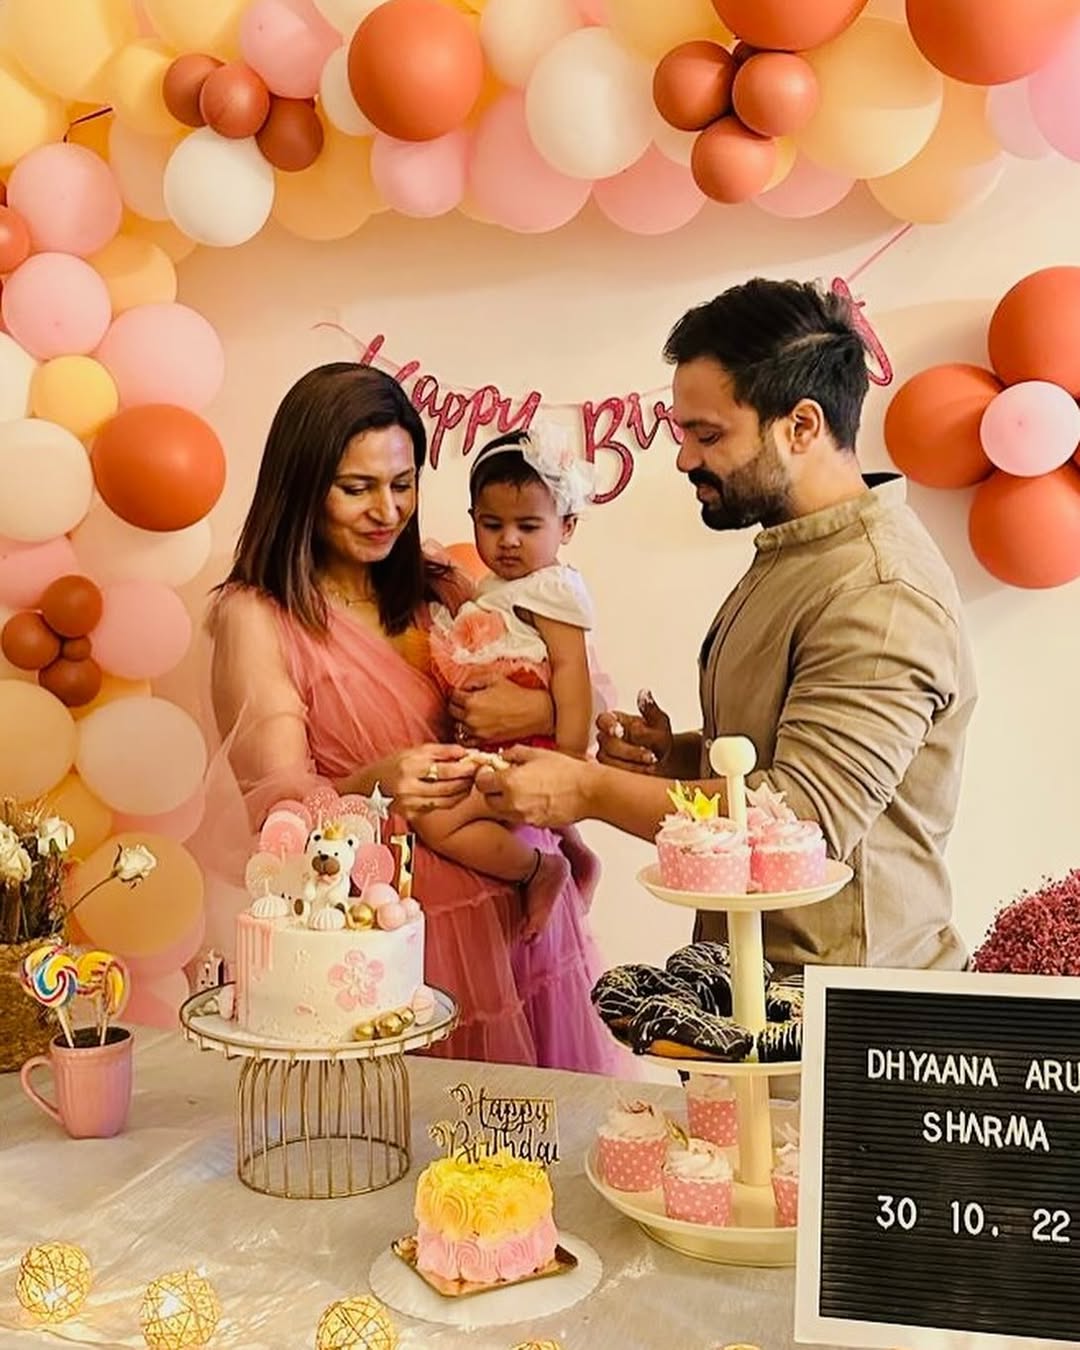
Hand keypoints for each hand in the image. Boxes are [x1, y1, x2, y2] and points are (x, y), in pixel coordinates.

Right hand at [384, 743, 475, 819]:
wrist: (369, 785)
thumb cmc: (393, 764)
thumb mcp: (415, 751)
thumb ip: (442, 751)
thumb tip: (467, 752)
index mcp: (409, 768)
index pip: (445, 770)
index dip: (465, 768)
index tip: (477, 763)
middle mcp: (408, 788)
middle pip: (448, 787)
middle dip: (468, 780)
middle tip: (479, 773)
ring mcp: (410, 804)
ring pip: (447, 801)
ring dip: (464, 791)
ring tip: (471, 781)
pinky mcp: (412, 815)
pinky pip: (440, 807)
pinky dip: (453, 799)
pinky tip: (458, 791)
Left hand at [448, 679, 553, 746]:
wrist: (534, 713)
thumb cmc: (516, 694)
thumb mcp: (495, 678)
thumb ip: (474, 680)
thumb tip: (463, 685)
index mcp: (471, 701)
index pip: (453, 695)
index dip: (458, 691)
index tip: (464, 691)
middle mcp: (470, 717)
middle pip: (452, 710)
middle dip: (457, 704)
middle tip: (467, 701)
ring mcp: (476, 731)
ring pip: (457, 725)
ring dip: (461, 718)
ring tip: (472, 713)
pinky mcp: (484, 741)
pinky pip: (464, 740)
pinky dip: (465, 734)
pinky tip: (472, 727)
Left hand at [474, 746, 592, 829]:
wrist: (588, 791)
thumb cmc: (566, 771)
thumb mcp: (537, 753)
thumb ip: (514, 753)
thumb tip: (503, 757)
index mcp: (510, 782)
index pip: (481, 783)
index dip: (485, 776)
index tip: (492, 772)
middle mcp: (512, 802)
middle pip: (487, 800)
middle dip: (493, 791)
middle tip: (504, 781)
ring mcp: (523, 816)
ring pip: (501, 812)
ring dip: (505, 801)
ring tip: (520, 790)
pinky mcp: (534, 824)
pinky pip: (518, 817)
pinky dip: (519, 810)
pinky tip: (533, 798)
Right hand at [596, 688, 672, 774]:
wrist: (665, 760)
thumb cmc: (659, 739)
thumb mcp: (660, 721)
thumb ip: (651, 709)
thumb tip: (644, 694)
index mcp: (613, 720)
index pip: (603, 720)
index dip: (609, 725)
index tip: (620, 730)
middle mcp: (605, 738)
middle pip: (607, 744)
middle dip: (629, 750)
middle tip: (650, 755)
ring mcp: (605, 756)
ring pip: (608, 761)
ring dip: (631, 764)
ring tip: (651, 764)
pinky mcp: (608, 773)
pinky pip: (613, 776)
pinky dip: (632, 774)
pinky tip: (646, 772)